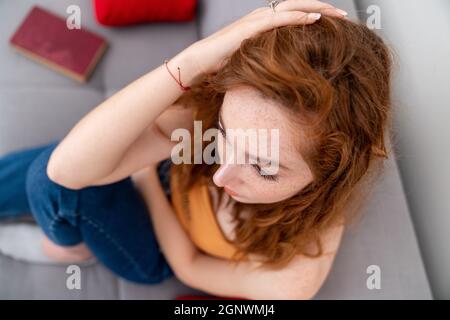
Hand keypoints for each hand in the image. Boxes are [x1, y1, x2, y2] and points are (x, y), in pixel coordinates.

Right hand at [185, 0, 347, 74]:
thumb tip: (282, 71)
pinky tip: (315, 19)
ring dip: (317, 9)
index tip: (334, 22)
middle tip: (345, 15)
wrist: (200, 62)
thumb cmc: (222, 64)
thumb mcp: (250, 60)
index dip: (314, 15)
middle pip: (298, 5)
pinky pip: (280, 19)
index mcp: (263, 23)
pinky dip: (299, 17)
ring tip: (338, 14)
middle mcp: (262, 16)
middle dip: (323, 7)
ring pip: (293, 7)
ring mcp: (256, 19)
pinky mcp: (251, 27)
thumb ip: (266, 58)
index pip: (294, 14)